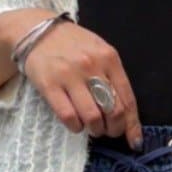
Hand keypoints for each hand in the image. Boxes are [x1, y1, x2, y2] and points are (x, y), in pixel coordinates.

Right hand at [22, 17, 143, 147]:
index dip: (132, 125)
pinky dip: (76, 127)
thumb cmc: (73, 45)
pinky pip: (69, 116)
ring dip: (95, 129)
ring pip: (92, 117)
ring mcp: (70, 76)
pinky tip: (76, 124)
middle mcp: (92, 66)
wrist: (37, 30)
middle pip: (113, 111)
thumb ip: (113, 77)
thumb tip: (125, 113)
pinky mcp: (50, 85)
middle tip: (107, 131)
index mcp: (109, 58)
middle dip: (114, 129)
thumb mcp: (99, 51)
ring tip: (92, 127)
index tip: (135, 142)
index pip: (127, 99)